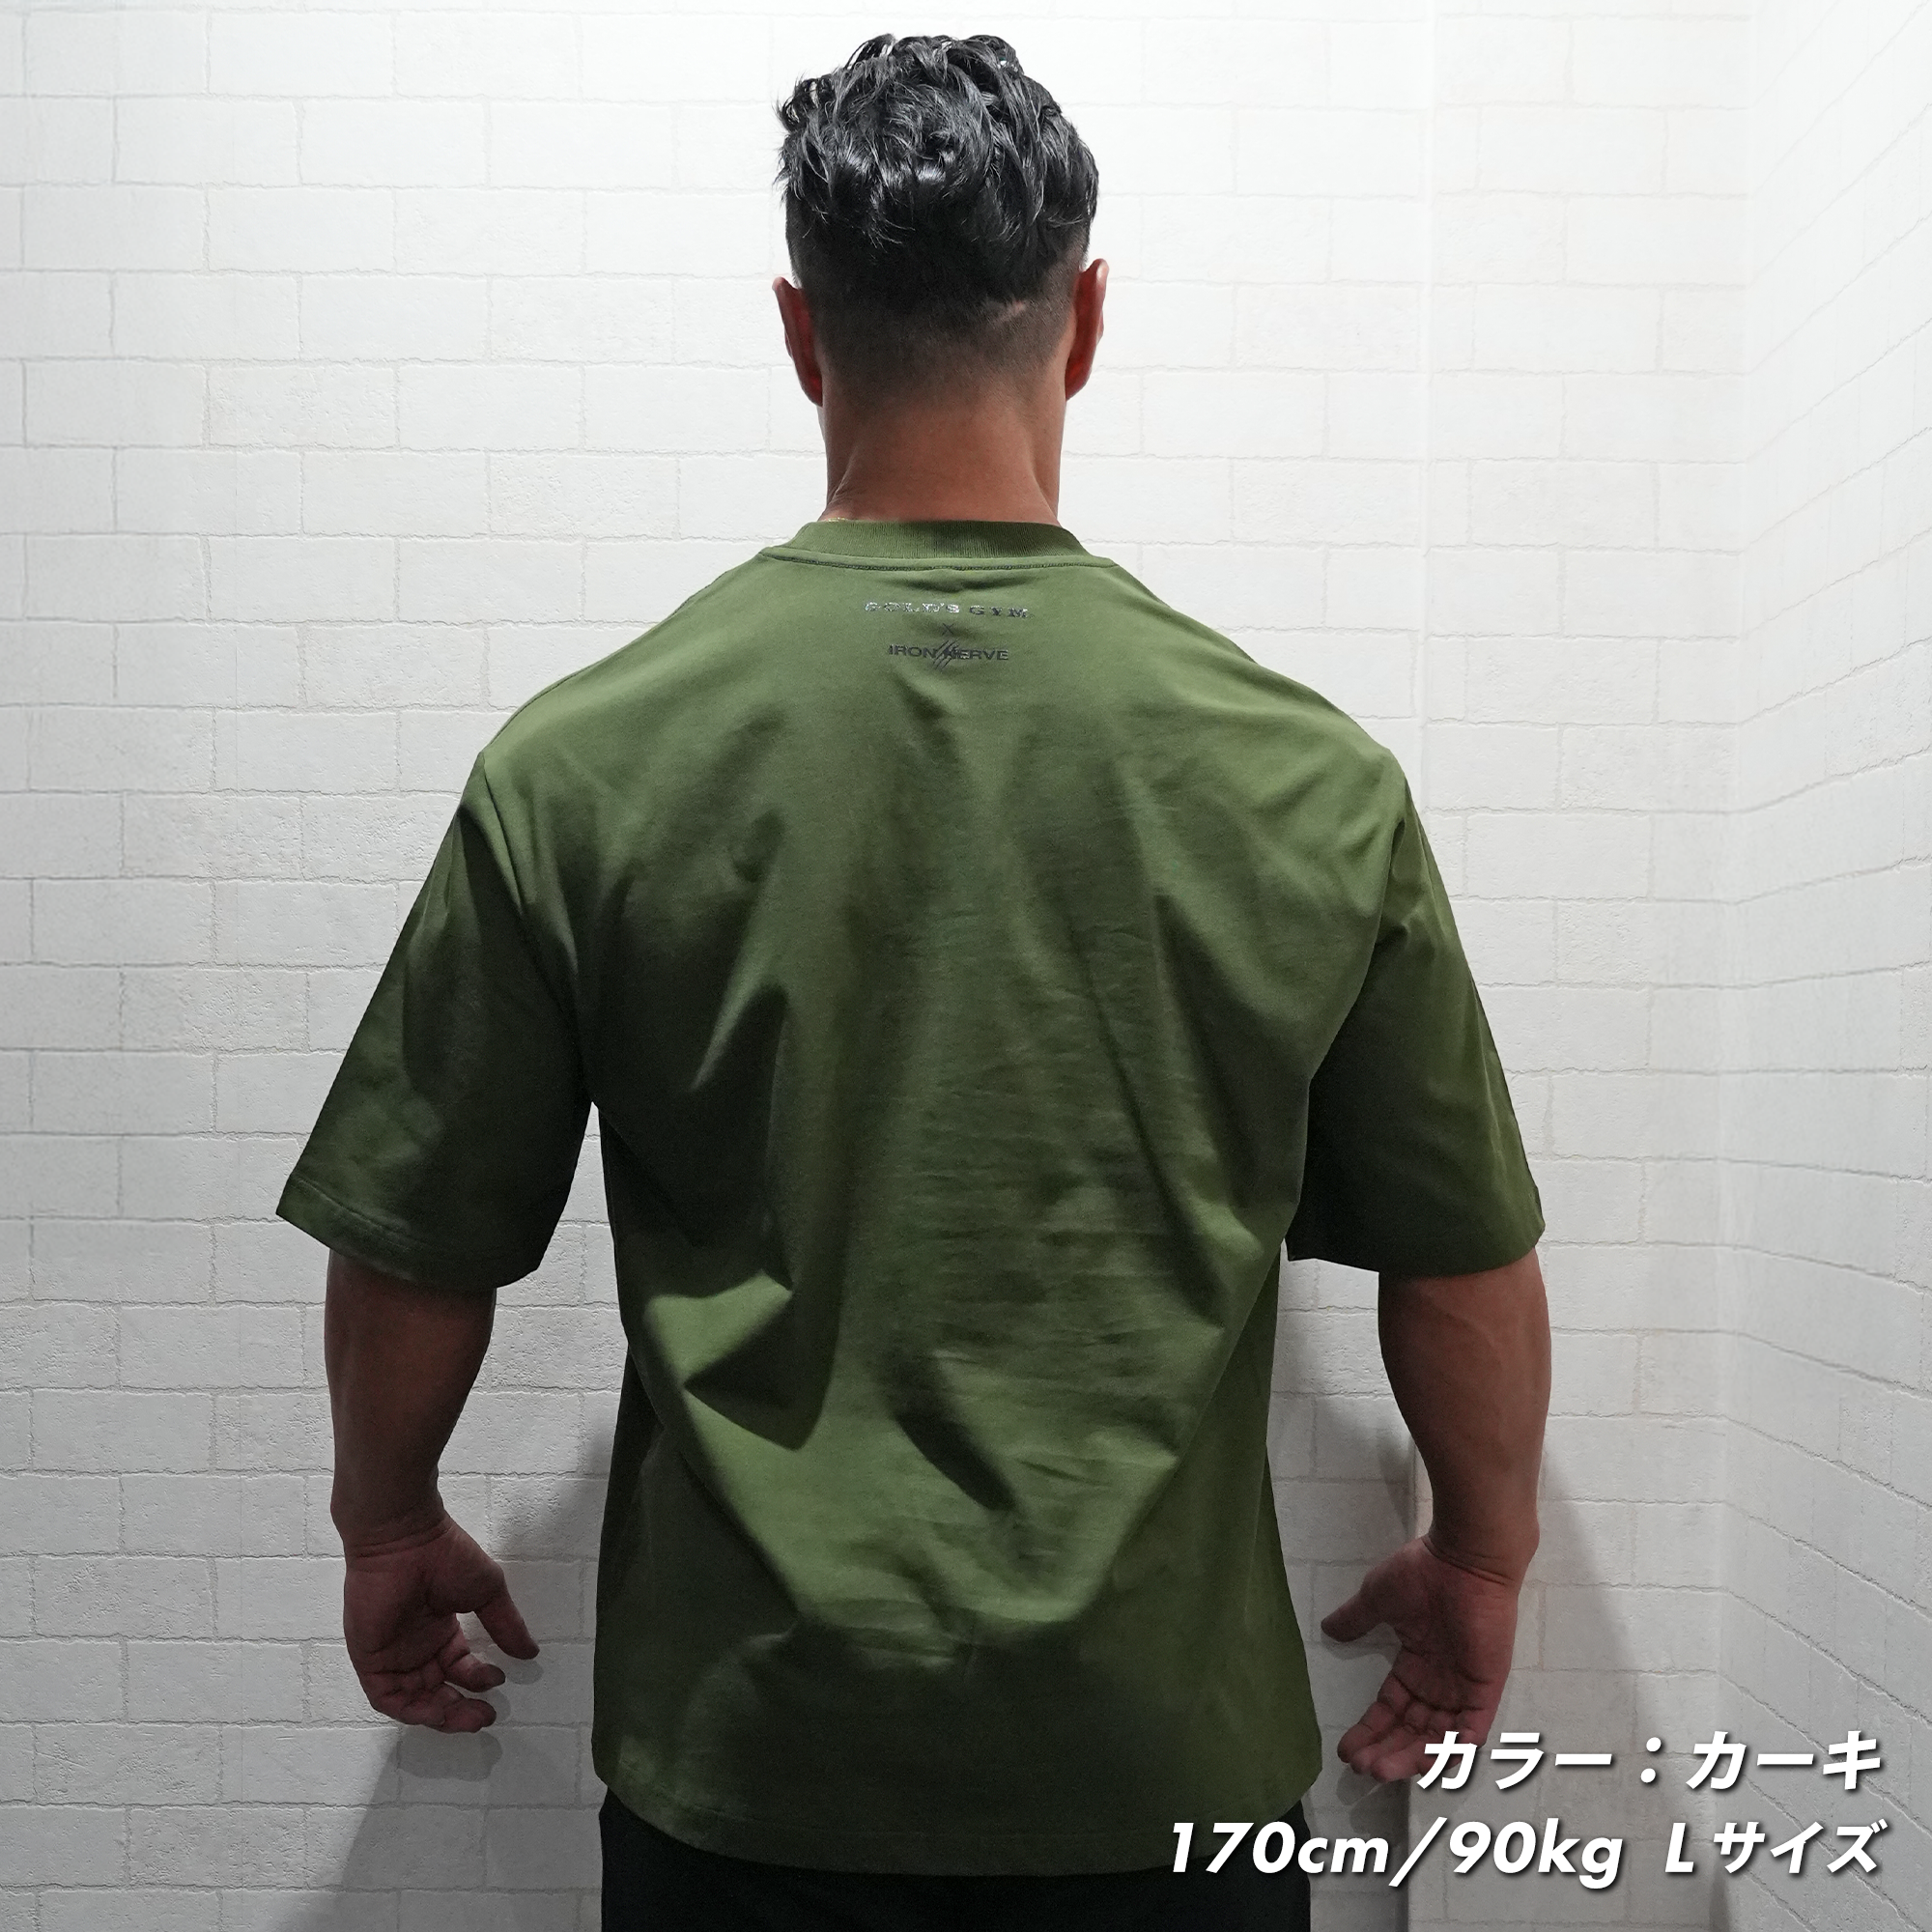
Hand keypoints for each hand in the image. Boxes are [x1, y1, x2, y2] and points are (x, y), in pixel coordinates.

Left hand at [341, 1511, 537, 1731]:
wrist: (405, 1540)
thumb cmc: (445, 1556)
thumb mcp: (487, 1591)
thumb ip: (505, 1624)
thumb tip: (531, 1653)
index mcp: (439, 1630)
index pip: (458, 1667)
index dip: (478, 1679)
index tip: (500, 1678)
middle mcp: (415, 1646)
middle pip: (437, 1690)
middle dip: (461, 1708)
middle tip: (485, 1716)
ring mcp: (392, 1655)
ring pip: (414, 1700)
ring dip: (441, 1714)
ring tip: (469, 1717)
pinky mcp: (371, 1660)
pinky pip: (389, 1696)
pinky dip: (413, 1709)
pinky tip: (440, 1710)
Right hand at [1320, 1533, 1522, 1781]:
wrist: (1464, 1559)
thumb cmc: (1423, 1574)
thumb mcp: (1379, 1598)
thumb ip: (1357, 1618)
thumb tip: (1329, 1628)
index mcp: (1416, 1664)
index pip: (1391, 1708)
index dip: (1370, 1730)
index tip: (1346, 1750)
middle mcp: (1439, 1683)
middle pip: (1411, 1730)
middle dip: (1385, 1750)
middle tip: (1360, 1767)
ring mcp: (1463, 1688)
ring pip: (1437, 1738)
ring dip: (1410, 1756)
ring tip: (1380, 1768)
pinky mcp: (1485, 1689)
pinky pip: (1471, 1730)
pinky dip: (1453, 1749)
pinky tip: (1428, 1763)